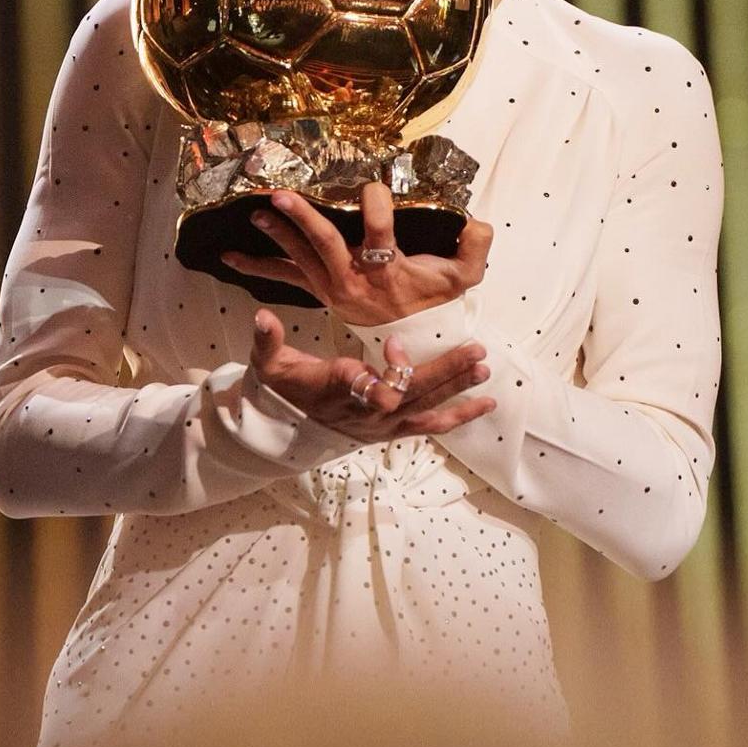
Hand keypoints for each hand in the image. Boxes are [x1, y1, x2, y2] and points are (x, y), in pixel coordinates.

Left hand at [222, 183, 491, 327]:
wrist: (413, 341)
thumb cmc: (435, 300)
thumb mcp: (465, 277)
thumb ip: (476, 247)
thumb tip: (477, 221)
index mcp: (387, 272)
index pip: (379, 236)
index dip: (375, 208)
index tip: (373, 187)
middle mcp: (354, 280)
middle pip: (326, 246)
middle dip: (303, 220)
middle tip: (282, 195)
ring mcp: (333, 286)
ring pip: (301, 258)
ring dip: (278, 235)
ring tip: (256, 212)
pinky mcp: (320, 290)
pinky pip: (285, 278)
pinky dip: (257, 267)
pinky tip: (228, 258)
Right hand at [250, 307, 494, 441]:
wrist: (286, 429)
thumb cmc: (283, 387)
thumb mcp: (269, 362)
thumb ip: (267, 339)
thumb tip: (261, 316)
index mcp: (340, 390)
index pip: (370, 387)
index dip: (389, 371)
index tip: (395, 344)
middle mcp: (367, 411)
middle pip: (412, 395)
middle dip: (445, 373)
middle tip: (474, 351)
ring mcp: (383, 424)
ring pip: (427, 410)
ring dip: (458, 391)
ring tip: (485, 372)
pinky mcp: (393, 430)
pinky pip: (431, 426)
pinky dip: (460, 415)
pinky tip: (486, 403)